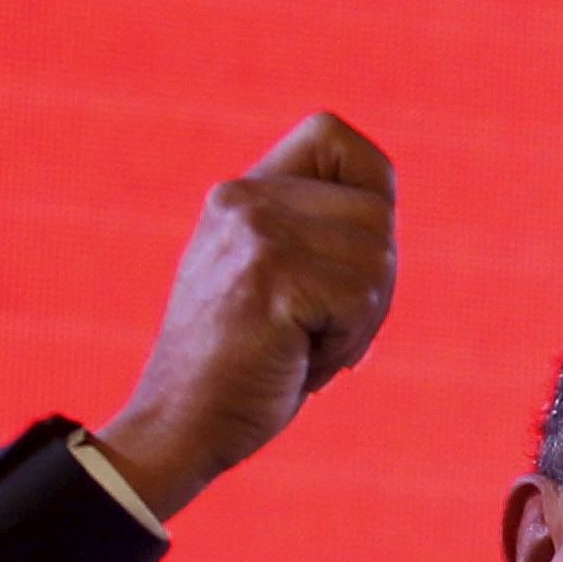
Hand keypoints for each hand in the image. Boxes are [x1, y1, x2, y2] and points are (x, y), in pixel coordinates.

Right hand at [90, 112, 397, 519]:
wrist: (179, 426)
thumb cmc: (241, 366)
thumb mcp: (268, 278)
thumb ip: (310, 234)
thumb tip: (383, 211)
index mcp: (240, 192)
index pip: (332, 135)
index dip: (370, 188)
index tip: (352, 254)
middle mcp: (243, 199)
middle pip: (376, 214)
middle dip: (372, 284)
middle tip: (319, 328)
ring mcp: (255, 235)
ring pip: (378, 259)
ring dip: (360, 321)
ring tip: (303, 347)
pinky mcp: (271, 279)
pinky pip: (361, 302)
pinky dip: (346, 345)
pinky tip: (298, 363)